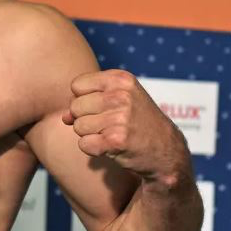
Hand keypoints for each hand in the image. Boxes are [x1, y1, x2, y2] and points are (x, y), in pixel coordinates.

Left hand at [62, 69, 189, 186]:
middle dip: (86, 119)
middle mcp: (121, 95)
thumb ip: (87, 101)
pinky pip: (84, 144)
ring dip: (91, 135)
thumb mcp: (119, 100)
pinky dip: (94, 150)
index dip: (84, 99)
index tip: (103, 108)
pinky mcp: (116, 140)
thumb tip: (64, 117)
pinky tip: (112, 147)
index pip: (77, 85)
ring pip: (78, 126)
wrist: (166, 151)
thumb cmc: (137, 122)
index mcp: (121, 79)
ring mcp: (120, 118)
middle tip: (109, 125)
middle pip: (75, 107)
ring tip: (112, 135)